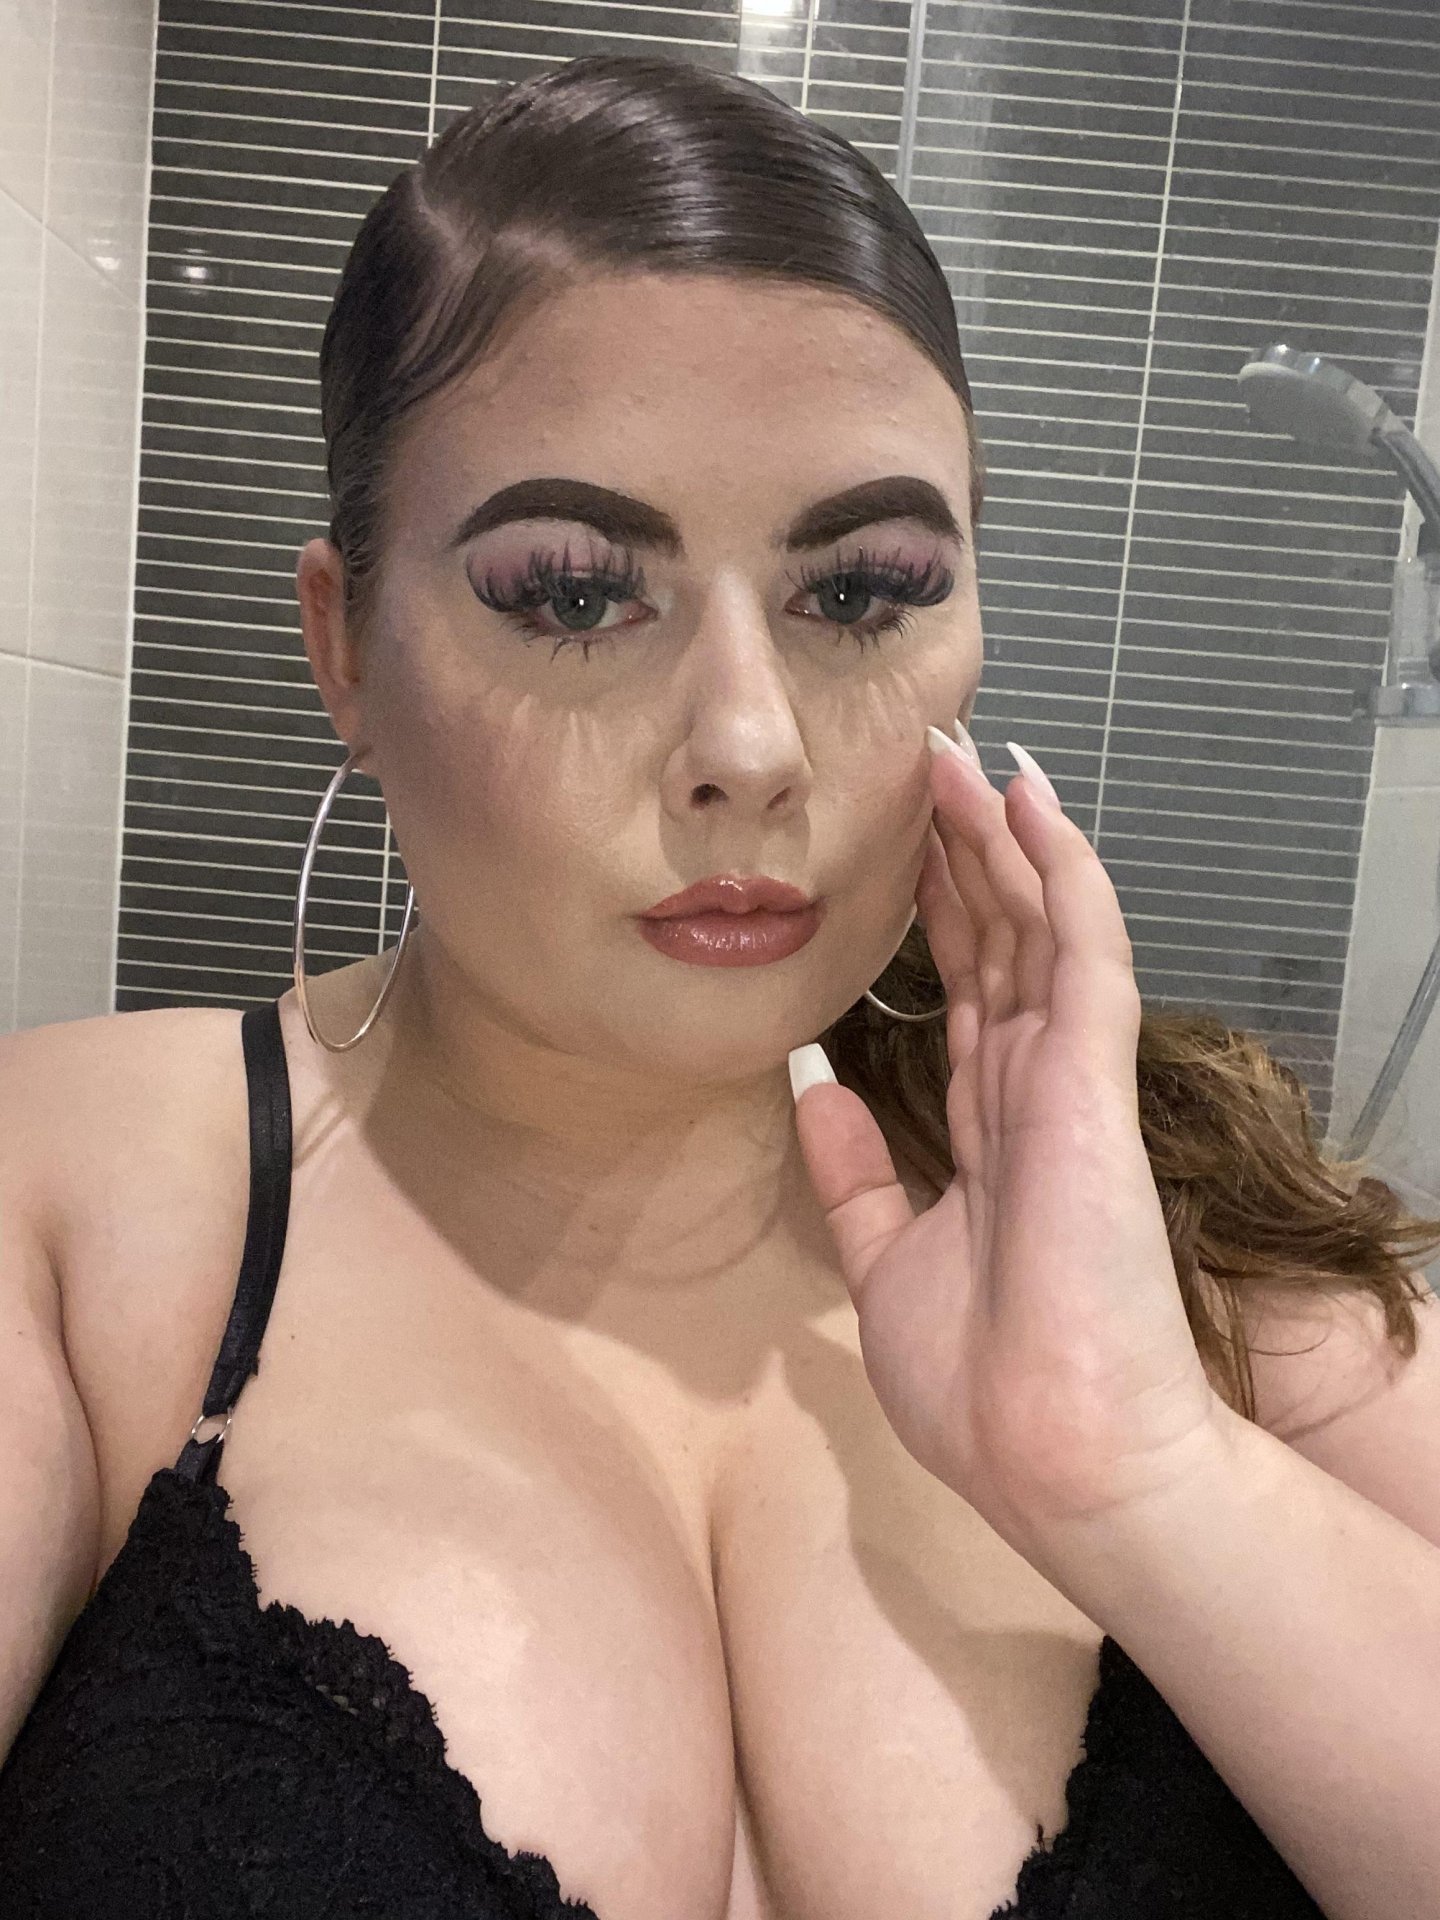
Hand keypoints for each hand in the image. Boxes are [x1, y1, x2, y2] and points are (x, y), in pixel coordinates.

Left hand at [789, 730, 1235, 1563]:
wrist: (1050, 1457)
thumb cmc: (983, 1386)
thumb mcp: (886, 1261)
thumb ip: (856, 1173)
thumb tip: (810, 1085)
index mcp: (990, 1129)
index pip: (964, 992)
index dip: (936, 913)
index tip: (899, 841)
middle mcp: (1031, 1086)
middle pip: (996, 941)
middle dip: (961, 851)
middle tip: (924, 763)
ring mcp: (1068, 1076)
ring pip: (1037, 924)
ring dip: (1001, 835)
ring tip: (962, 755)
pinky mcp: (1093, 1077)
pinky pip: (1082, 951)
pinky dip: (1059, 869)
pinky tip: (1029, 799)